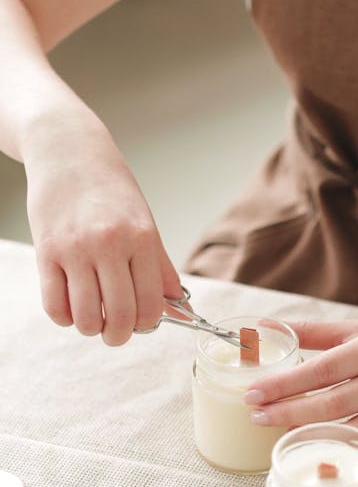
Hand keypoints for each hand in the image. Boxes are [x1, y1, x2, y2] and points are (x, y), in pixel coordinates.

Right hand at [26, 114, 181, 344]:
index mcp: (141, 238)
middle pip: (120, 315)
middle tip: (116, 332)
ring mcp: (75, 249)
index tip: (141, 323)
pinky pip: (54, 305)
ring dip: (91, 328)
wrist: (69, 151)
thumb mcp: (145, 224)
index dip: (147, 324)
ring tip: (93, 318)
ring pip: (86, 316)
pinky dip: (64, 317)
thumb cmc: (110, 189)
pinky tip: (71, 307)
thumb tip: (183, 311)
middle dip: (119, 335)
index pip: (151, 303)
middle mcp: (110, 244)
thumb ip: (161, 270)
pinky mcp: (46, 252)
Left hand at [244, 315, 357, 466]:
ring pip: (353, 430)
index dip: (285, 383)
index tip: (254, 392)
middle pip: (332, 402)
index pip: (322, 369)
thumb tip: (269, 326)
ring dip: (314, 437)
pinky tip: (326, 464)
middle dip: (289, 411)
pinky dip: (354, 460)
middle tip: (257, 416)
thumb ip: (315, 332)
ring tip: (280, 439)